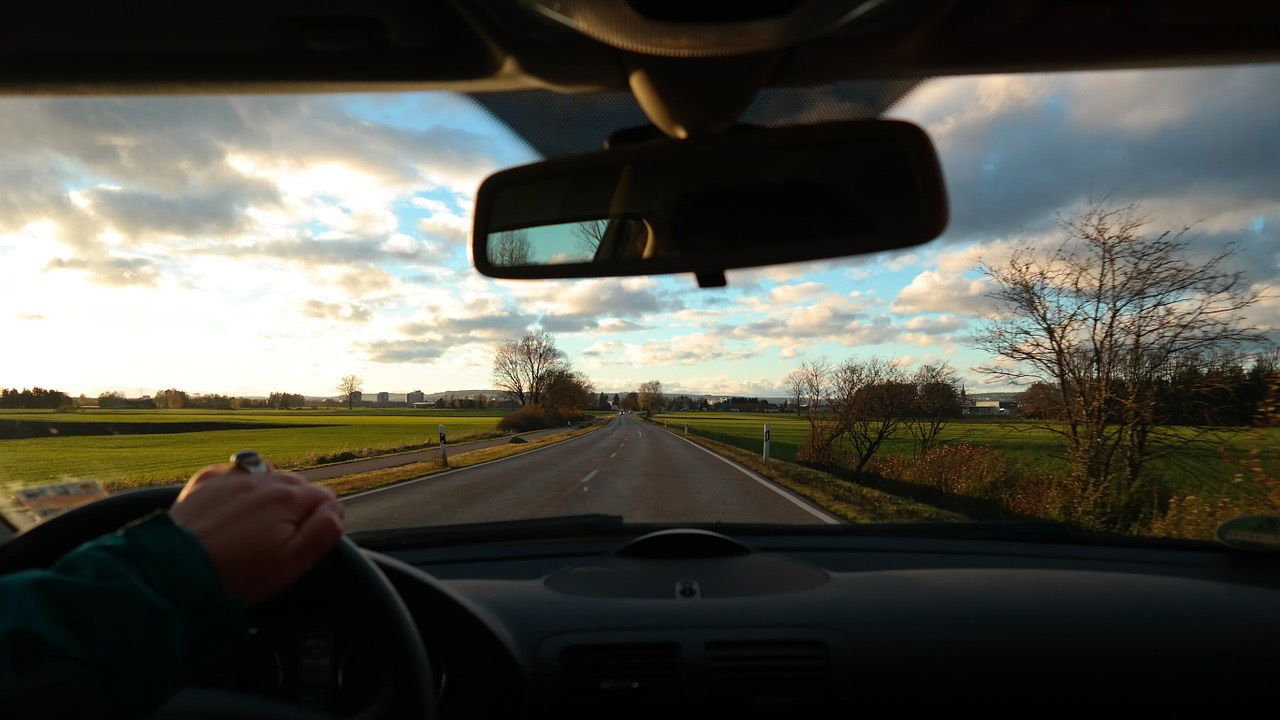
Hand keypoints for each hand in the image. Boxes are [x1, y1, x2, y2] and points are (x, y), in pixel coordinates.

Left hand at [169, 463, 344, 605]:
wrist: (176, 574)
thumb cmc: (239, 575)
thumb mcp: (293, 563)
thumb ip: (323, 531)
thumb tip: (335, 509)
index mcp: (289, 498)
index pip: (326, 498)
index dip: (323, 521)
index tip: (308, 543)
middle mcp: (263, 480)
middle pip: (298, 485)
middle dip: (298, 507)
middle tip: (281, 541)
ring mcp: (232, 478)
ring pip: (267, 476)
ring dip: (270, 494)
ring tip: (258, 525)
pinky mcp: (204, 483)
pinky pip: (232, 473)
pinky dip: (238, 485)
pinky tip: (234, 506)